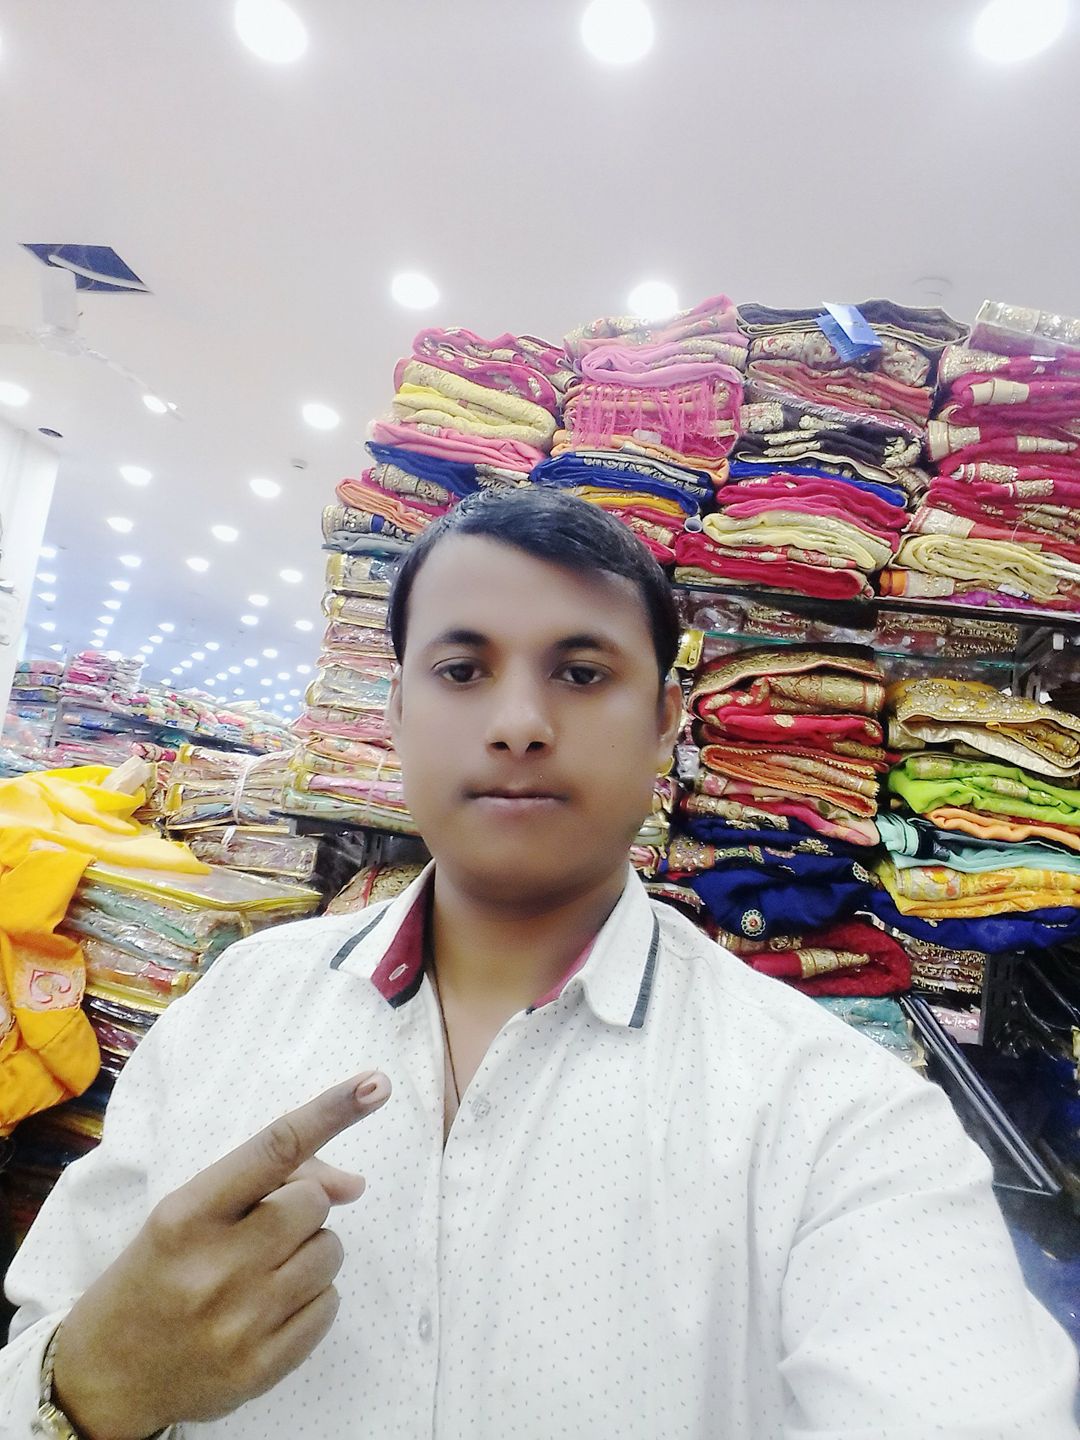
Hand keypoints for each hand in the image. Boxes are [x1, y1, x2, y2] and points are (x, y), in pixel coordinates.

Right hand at [51, 1071, 391, 1439]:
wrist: (108, 1374)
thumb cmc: (157, 1272)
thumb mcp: (189, 1212)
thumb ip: (268, 1184)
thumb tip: (355, 1185)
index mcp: (187, 1215)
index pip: (273, 1150)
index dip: (329, 1112)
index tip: (374, 1084)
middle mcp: (215, 1267)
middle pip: (313, 1202)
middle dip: (301, 1206)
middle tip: (264, 1229)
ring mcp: (241, 1322)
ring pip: (329, 1251)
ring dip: (310, 1251)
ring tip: (264, 1269)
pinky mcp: (262, 1368)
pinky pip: (329, 1305)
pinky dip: (312, 1297)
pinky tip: (270, 1307)